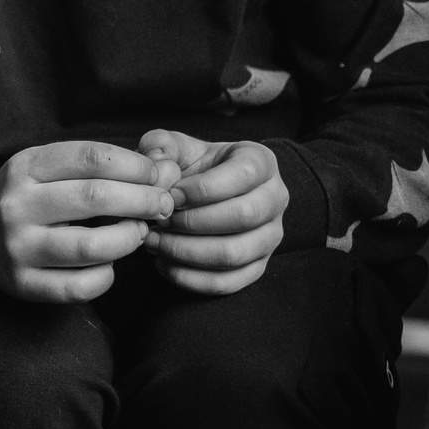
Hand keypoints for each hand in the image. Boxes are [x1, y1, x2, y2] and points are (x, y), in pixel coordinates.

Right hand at [0, 140, 182, 302]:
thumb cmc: (31, 197)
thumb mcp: (52, 168)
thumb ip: (105, 165)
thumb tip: (167, 164)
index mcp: (25, 167)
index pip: (91, 158)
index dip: (135, 165)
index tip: (158, 174)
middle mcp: (17, 205)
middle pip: (95, 197)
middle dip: (144, 200)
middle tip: (163, 205)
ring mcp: (18, 247)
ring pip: (92, 247)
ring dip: (129, 238)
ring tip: (139, 232)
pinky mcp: (23, 284)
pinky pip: (80, 286)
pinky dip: (107, 276)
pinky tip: (109, 264)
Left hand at [139, 131, 287, 294]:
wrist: (204, 191)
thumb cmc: (191, 165)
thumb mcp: (176, 146)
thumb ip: (161, 146)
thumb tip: (158, 168)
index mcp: (261, 162)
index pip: (243, 175)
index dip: (203, 188)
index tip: (170, 195)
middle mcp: (274, 199)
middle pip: (243, 217)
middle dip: (193, 222)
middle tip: (159, 221)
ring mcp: (270, 236)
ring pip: (235, 254)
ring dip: (187, 252)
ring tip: (154, 242)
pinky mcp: (257, 267)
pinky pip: (228, 282)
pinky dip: (191, 278)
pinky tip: (163, 264)